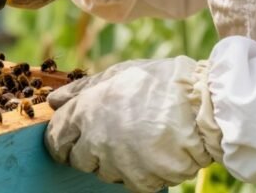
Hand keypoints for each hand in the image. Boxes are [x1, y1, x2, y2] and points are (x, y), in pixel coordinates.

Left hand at [45, 57, 222, 192]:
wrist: (203, 107)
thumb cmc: (160, 84)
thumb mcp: (116, 74)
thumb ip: (80, 89)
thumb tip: (53, 100)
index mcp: (86, 113)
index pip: (55, 139)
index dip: (61, 138)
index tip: (70, 136)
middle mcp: (96, 141)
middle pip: (77, 159)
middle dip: (87, 150)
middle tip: (109, 135)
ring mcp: (118, 164)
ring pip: (105, 172)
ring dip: (114, 161)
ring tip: (138, 139)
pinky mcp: (141, 181)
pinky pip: (132, 182)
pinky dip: (140, 172)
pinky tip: (154, 152)